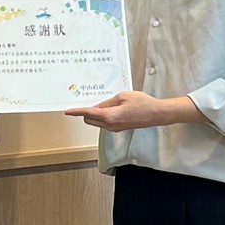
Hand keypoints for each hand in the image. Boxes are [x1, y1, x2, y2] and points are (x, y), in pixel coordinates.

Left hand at [65, 91, 190, 131]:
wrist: (156, 114)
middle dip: (86, 111)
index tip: (68, 111)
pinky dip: (102, 116)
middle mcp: (110, 125)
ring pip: (97, 121)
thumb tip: (97, 106)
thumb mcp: (122, 96)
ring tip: (104, 101)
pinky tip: (109, 106)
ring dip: (95, 113)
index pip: (88, 113)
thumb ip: (107, 102)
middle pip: (89, 119)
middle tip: (88, 99)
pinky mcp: (118, 128)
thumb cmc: (142, 103)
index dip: (77, 111)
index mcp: (110, 116)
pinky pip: (104, 122)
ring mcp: (114, 128)